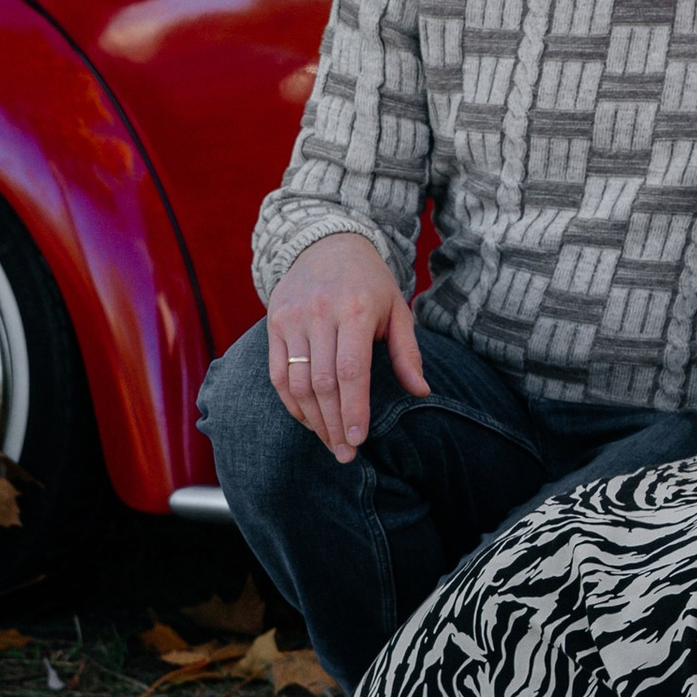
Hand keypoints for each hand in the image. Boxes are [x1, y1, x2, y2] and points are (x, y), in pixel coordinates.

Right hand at [266, 232, 425, 461]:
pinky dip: (291, 403)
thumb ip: (407, 352)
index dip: (354, 409)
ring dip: (312, 420)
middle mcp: (320, 314)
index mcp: (356, 310)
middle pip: (322, 383)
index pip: (351, 370)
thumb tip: (422, 392)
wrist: (327, 243)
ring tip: (329, 443)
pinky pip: (277, 373)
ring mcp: (292, 318)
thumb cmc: (370, 282)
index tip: (359, 440)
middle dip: (334, 424)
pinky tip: (307, 421)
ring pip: (297, 382)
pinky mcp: (274, 323)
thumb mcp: (397, 308)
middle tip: (345, 454)